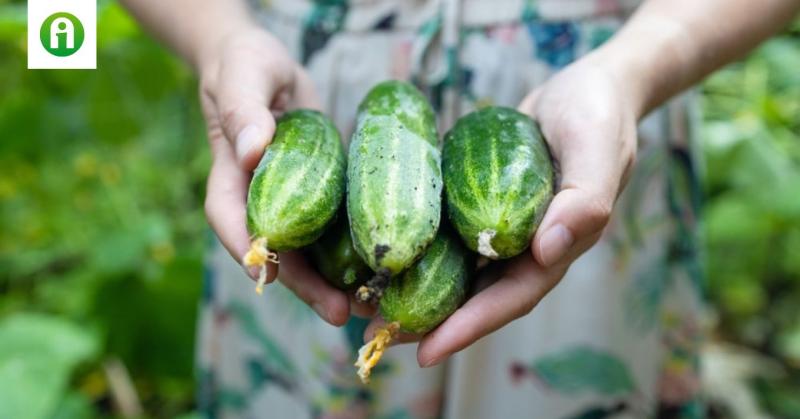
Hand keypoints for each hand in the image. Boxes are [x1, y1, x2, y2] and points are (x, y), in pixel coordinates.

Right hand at [198, 27, 350, 325]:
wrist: (270, 69)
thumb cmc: (247, 65)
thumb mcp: (244, 76)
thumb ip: (243, 111)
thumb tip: (251, 151)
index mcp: (229, 182)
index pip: (232, 226)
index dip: (254, 255)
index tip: (275, 279)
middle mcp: (257, 204)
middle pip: (277, 256)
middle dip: (308, 288)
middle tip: (343, 313)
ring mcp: (289, 207)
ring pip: (308, 255)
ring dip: (335, 284)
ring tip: (370, 308)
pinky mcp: (316, 201)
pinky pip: (331, 234)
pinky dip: (352, 255)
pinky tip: (380, 272)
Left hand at [367, 56, 638, 365]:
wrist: (587, 89)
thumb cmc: (597, 116)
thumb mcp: (598, 151)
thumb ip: (585, 202)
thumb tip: (546, 252)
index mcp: (556, 249)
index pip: (510, 299)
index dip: (469, 328)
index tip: (427, 353)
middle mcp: (525, 248)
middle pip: (475, 297)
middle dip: (430, 322)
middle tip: (378, 337)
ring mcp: (501, 228)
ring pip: (457, 271)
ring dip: (416, 290)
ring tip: (368, 306)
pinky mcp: (481, 205)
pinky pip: (448, 234)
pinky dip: (419, 248)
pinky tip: (384, 252)